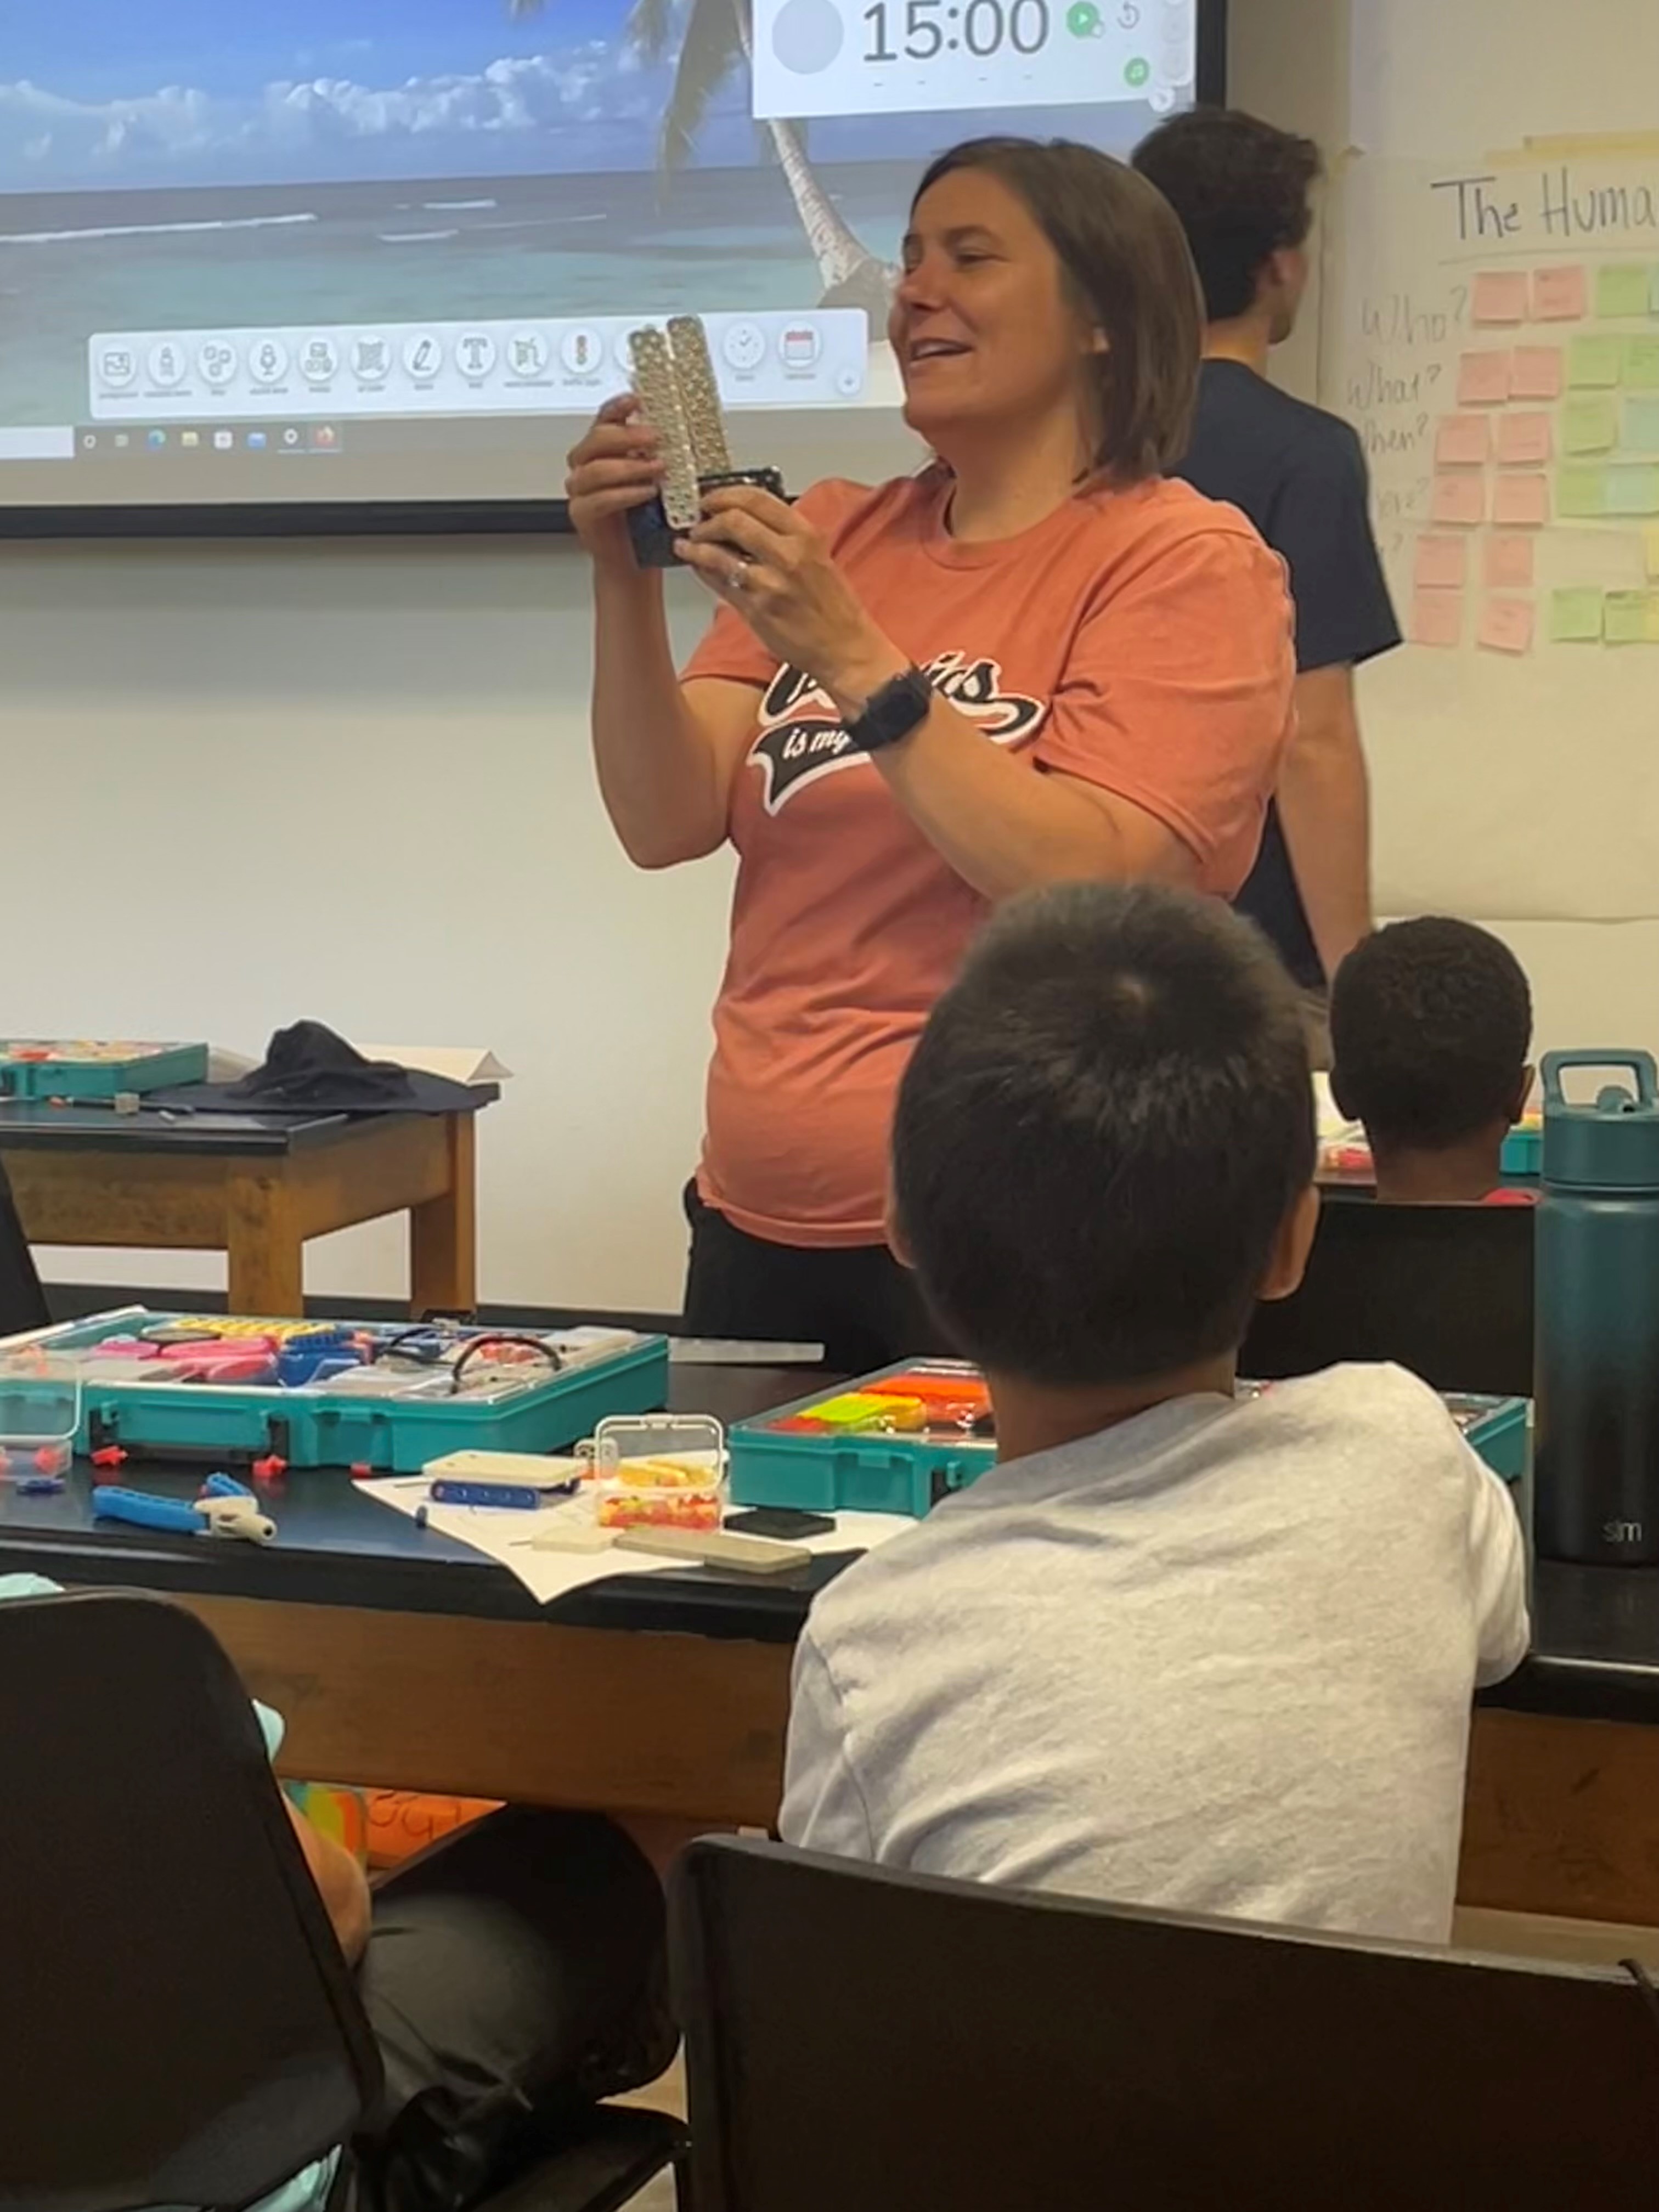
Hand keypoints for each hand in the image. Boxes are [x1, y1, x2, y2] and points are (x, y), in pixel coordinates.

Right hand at [564, 395, 663, 574]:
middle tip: (656, 438)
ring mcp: (580, 489)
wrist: (633, 559)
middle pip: (597, 439)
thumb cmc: (645, 517)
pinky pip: (599, 499)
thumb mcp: (655, 477)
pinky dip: (625, 494)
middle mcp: (586, 465)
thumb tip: (680, 431)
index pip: (604, 418)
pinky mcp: (581, 513)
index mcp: (601, 449)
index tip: (638, 400)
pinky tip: (646, 492)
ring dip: (630, 466)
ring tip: (658, 469)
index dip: (619, 406)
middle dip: (628, 436)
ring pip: (596, 468)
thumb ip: (656, 454)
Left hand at [678, 486, 898, 708]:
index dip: (725, 494)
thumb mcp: (818, 558)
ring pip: (718, 552)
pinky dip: (702, 570)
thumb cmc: (834, 608)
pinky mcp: (756, 609)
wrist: (845, 649)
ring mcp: (770, 582)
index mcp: (806, 536)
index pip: (757, 499)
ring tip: (688, 544)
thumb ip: (785, 538)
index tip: (711, 498)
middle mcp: (789, 554)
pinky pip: (719, 582)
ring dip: (696, 545)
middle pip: (733, 519)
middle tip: (697, 521)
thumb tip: (746, 523)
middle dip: (707, 517)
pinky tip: (697, 566)